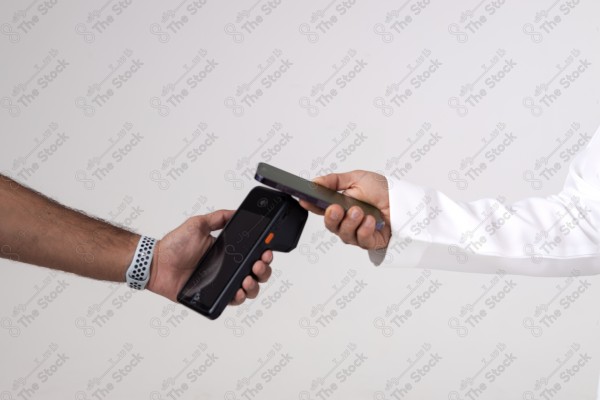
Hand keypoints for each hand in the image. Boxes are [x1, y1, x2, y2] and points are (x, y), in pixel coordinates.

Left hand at [146, 210, 272, 303]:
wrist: (157, 263)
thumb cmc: (174, 245)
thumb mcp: (198, 224)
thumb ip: (218, 217)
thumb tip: (237, 211)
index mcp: (228, 251)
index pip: (253, 253)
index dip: (264, 253)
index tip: (266, 249)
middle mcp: (228, 267)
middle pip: (257, 272)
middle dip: (264, 269)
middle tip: (258, 263)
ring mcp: (222, 282)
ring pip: (249, 288)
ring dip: (255, 284)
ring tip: (248, 278)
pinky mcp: (214, 296)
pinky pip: (232, 300)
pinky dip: (239, 298)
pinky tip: (239, 291)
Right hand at [300, 170, 390, 249]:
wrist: (404, 200)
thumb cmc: (383, 190)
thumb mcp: (357, 178)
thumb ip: (334, 181)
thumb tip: (315, 182)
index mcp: (340, 204)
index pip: (321, 208)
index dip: (311, 205)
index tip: (305, 200)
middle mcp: (347, 220)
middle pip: (330, 225)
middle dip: (331, 217)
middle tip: (336, 209)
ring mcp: (358, 232)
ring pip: (344, 234)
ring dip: (350, 222)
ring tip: (358, 211)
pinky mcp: (370, 242)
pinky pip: (362, 241)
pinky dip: (365, 230)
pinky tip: (371, 221)